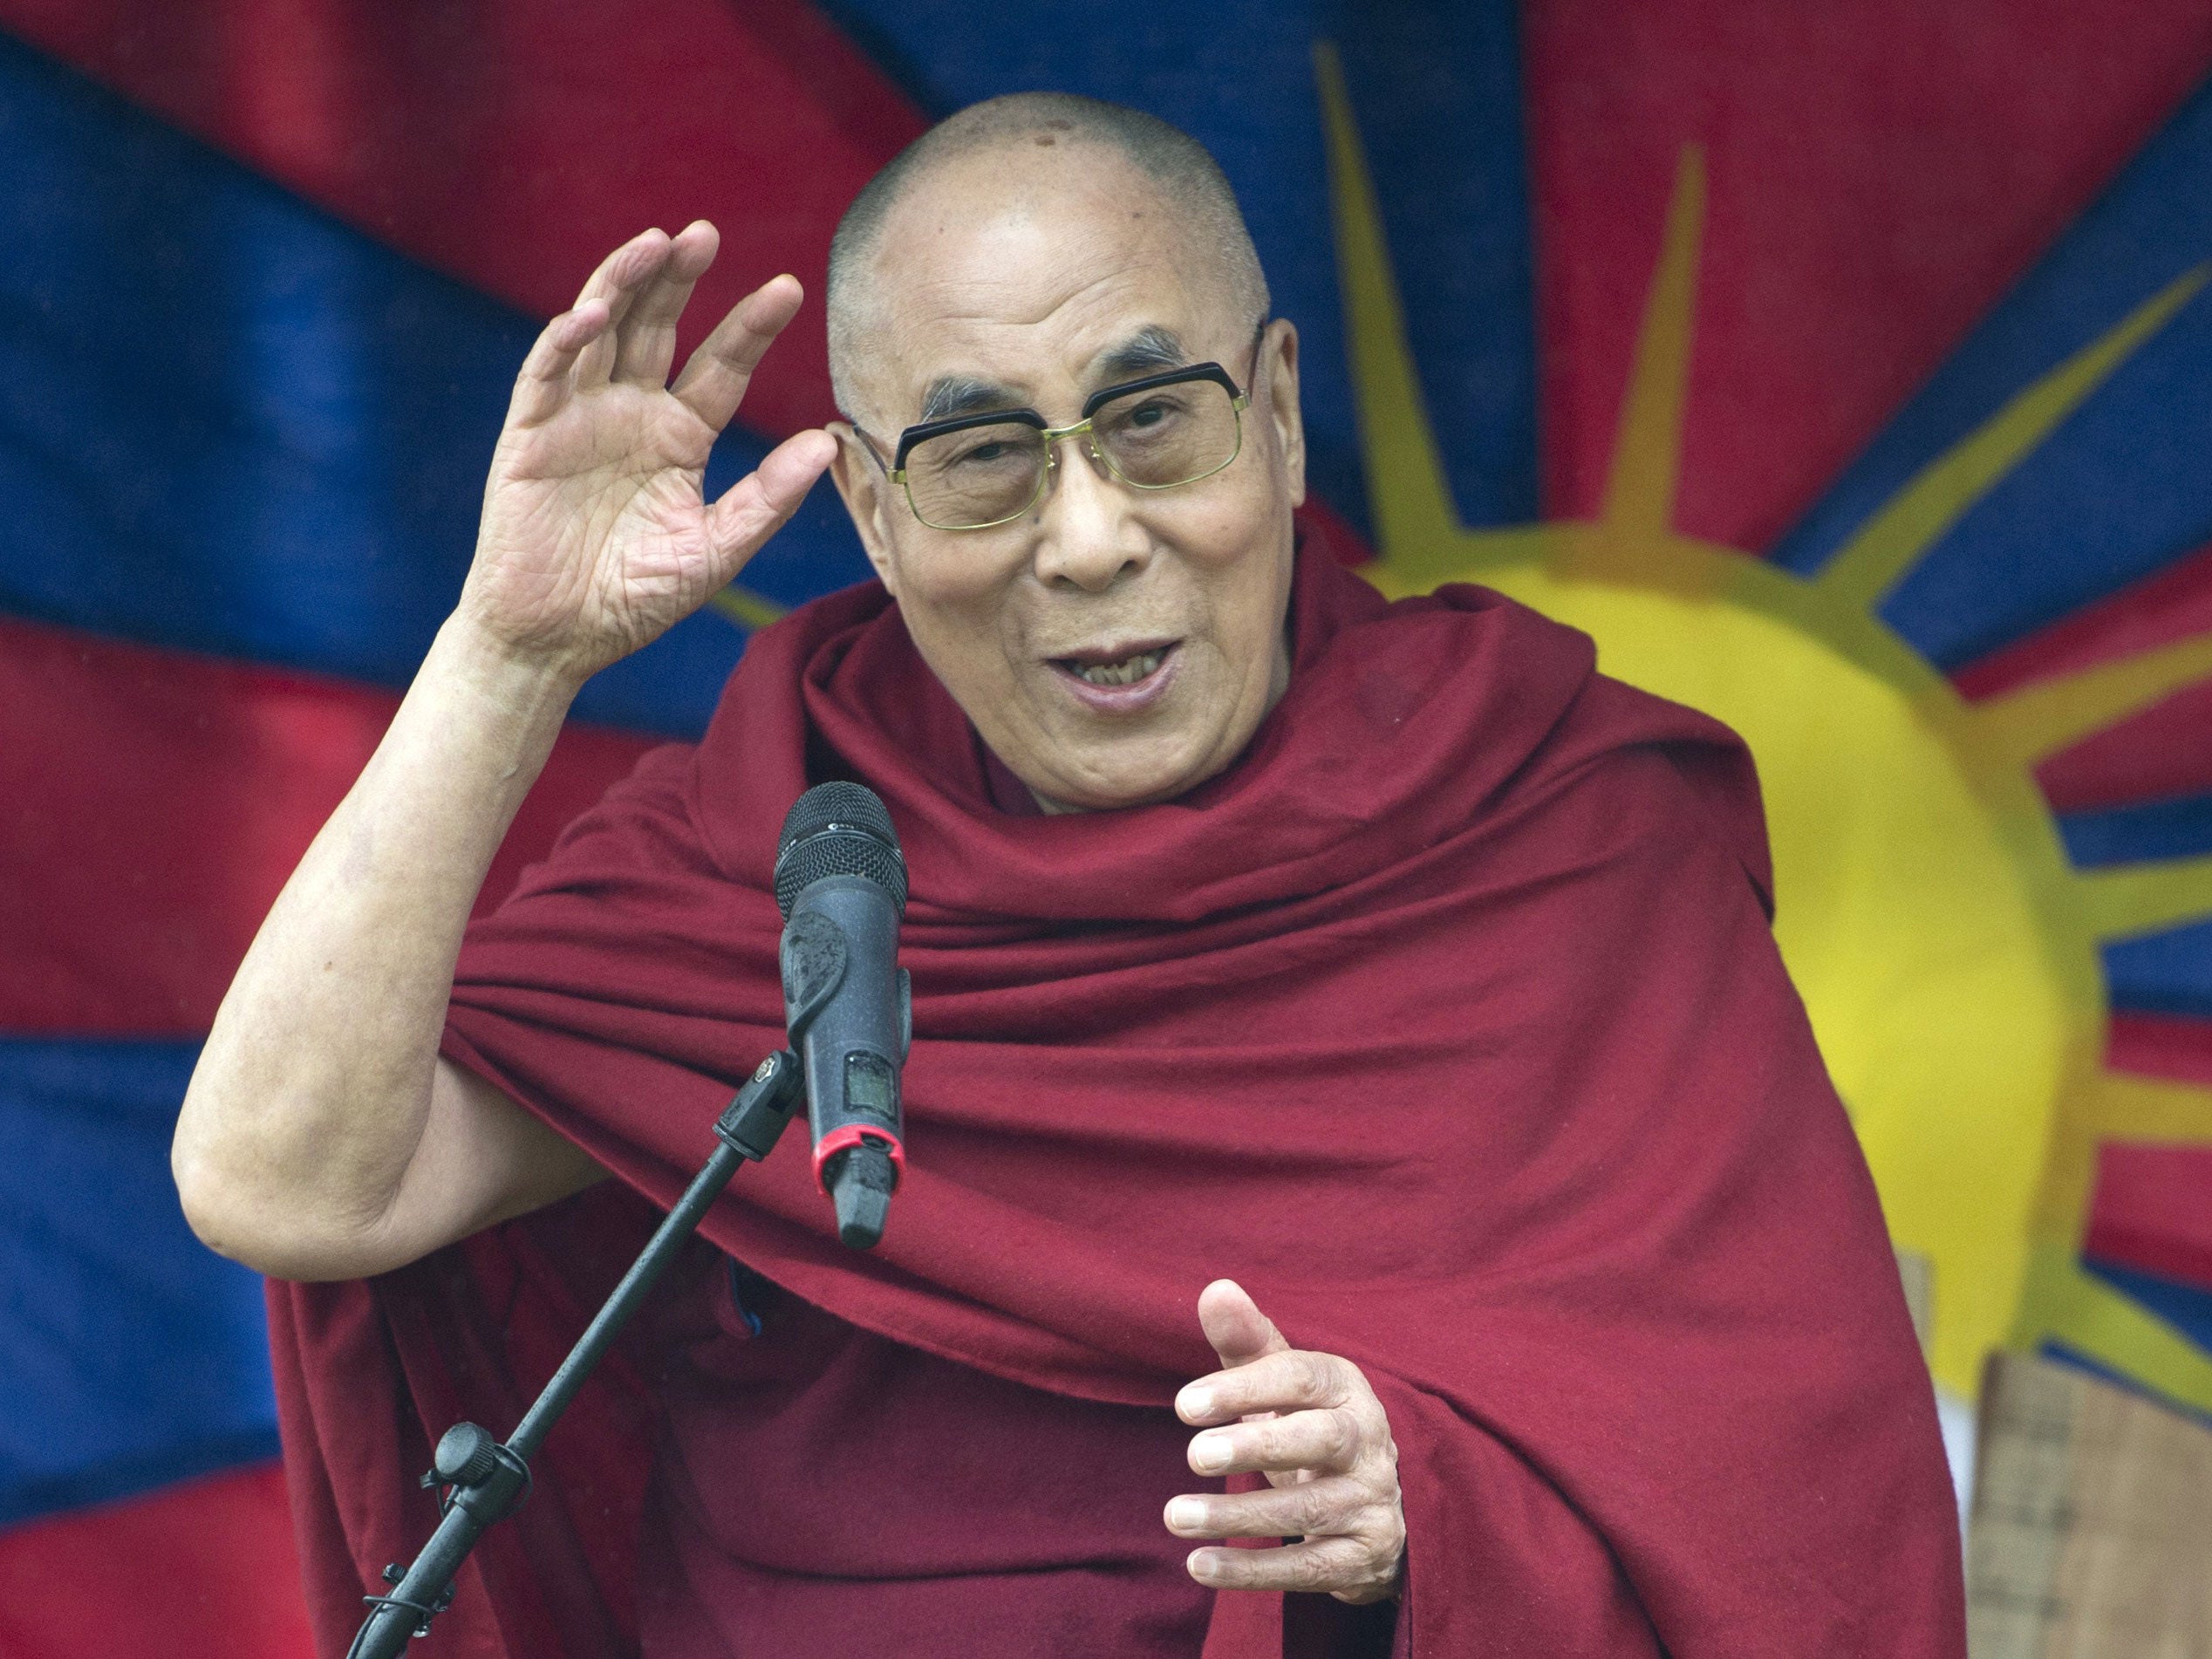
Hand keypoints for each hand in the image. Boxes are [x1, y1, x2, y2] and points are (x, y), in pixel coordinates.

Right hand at [459, 222, 836, 682]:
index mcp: (679, 437)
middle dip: (679, 279)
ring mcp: (579, 417)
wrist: (558, 640)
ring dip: (621, 284)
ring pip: (600, 331)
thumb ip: (767, 499)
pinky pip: (546, 374)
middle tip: (705, 233)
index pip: (721, 367)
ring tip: (653, 243)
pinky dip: (564, 340)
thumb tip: (828, 442)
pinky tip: (590, 313)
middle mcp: (631, 413)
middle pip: (657, 327)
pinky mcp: (530, 434)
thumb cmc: (633, 599)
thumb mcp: (714, 551)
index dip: (750, 327)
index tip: (788, 289)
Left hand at [1165, 1279, 1404, 1603]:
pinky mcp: (1363, 1558)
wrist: (1370, 1505)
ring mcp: (1373, 1503)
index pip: (1302, 1378)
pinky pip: (1307, 1569)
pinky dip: (1252, 1571)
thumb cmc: (1304, 1424)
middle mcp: (1370, 1442)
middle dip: (1256, 1446)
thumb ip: (1246, 1340)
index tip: (1184, 1405)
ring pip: (1309, 1509)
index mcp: (1347, 1388)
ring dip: (1239, 1515)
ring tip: (1175, 1515)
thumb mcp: (1279, 1383)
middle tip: (1193, 1455)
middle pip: (1320, 1439)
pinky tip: (1198, 1565)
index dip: (1245, 1388)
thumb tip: (1215, 1289)